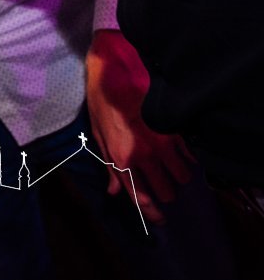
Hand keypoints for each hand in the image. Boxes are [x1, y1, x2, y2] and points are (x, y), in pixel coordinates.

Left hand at [86, 29, 192, 223]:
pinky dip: (186, 158)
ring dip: (178, 176)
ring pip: (183, 177)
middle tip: (161, 183)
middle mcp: (144, 154)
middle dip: (166, 191)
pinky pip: (190, 156)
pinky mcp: (176, 128)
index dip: (152, 213)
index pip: (141, 198)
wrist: (114, 70)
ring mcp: (163, 141)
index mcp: (121, 158)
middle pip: (168, 192)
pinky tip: (177, 152)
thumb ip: (109, 167)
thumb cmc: (102, 102)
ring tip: (169, 166)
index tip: (159, 218)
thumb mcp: (98, 136)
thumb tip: (114, 192)